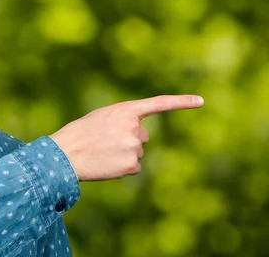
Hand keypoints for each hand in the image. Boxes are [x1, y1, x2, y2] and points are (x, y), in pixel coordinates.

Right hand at [49, 95, 203, 180]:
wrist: (67, 153)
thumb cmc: (81, 133)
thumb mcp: (102, 117)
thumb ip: (123, 120)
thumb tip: (140, 138)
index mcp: (125, 110)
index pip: (159, 104)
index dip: (181, 102)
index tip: (201, 101)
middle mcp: (134, 127)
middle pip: (142, 137)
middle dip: (127, 139)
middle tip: (104, 142)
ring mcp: (135, 146)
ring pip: (137, 152)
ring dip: (123, 154)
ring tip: (103, 152)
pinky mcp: (133, 164)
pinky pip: (134, 167)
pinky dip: (123, 167)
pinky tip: (107, 164)